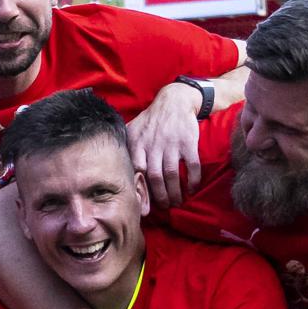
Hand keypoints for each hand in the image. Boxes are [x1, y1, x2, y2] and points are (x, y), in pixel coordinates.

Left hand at [126, 84, 206, 207]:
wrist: (175, 101)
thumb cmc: (151, 119)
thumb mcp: (132, 129)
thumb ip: (124, 147)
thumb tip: (113, 166)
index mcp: (138, 144)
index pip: (136, 171)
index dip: (140, 189)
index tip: (142, 203)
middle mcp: (154, 146)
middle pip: (155, 177)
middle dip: (159, 196)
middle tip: (165, 207)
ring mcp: (172, 144)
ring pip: (172, 175)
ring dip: (175, 192)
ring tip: (177, 202)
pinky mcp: (189, 143)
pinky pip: (192, 165)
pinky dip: (193, 180)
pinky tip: (193, 189)